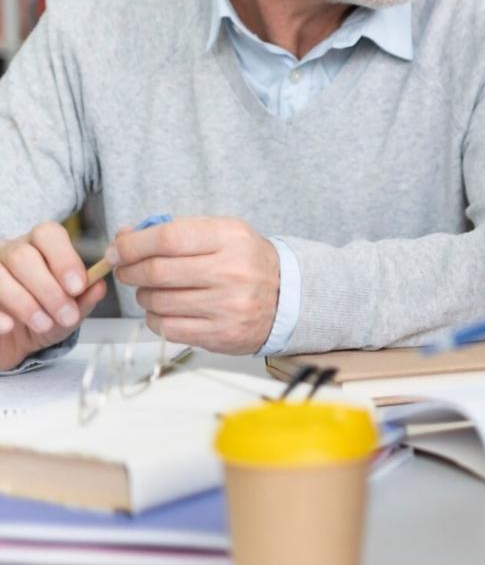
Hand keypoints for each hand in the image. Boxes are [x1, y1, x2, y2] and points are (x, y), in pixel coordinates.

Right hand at [0, 222, 109, 370]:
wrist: (14, 344)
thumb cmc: (46, 319)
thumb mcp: (71, 312)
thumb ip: (85, 299)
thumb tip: (98, 286)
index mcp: (39, 247)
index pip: (48, 234)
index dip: (64, 259)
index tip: (77, 287)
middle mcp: (9, 252)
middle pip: (22, 255)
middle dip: (48, 288)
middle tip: (66, 315)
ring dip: (24, 302)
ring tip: (44, 324)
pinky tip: (9, 327)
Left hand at [110, 217, 279, 354]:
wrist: (287, 297)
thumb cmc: (245, 261)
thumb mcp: (221, 233)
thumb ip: (175, 231)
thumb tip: (124, 239)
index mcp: (231, 239)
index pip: (168, 238)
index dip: (132, 245)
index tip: (118, 250)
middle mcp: (231, 272)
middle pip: (157, 272)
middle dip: (130, 271)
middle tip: (126, 270)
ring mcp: (227, 306)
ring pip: (157, 301)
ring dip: (144, 295)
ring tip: (154, 290)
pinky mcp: (220, 334)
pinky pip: (166, 327)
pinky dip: (155, 318)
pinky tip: (166, 309)